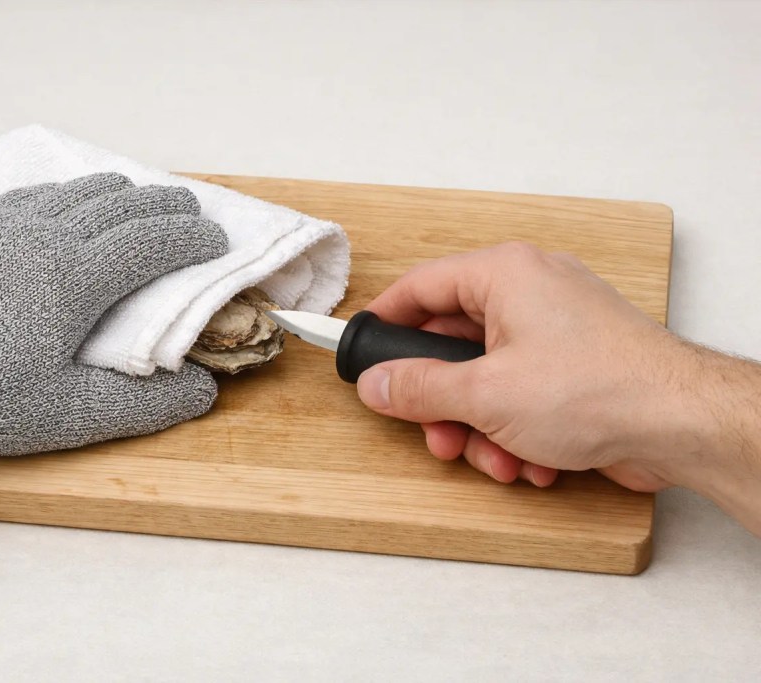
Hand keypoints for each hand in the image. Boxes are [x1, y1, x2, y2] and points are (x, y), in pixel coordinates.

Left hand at [0, 173, 227, 517]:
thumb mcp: (74, 414)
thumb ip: (146, 405)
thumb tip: (203, 393)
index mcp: (78, 277)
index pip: (152, 242)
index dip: (190, 238)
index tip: (215, 238)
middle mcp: (48, 237)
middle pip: (122, 205)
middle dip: (165, 204)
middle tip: (191, 206)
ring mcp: (7, 227)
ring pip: (77, 192)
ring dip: (119, 191)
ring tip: (139, 195)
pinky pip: (34, 195)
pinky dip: (68, 193)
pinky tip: (69, 199)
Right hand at [355, 242, 710, 491]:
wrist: (680, 424)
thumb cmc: (597, 388)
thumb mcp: (484, 393)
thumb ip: (419, 387)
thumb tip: (377, 383)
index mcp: (504, 275)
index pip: (421, 286)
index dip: (386, 319)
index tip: (362, 348)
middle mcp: (530, 293)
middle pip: (453, 344)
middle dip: (443, 402)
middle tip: (434, 432)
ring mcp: (555, 331)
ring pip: (486, 379)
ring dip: (481, 429)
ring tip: (496, 460)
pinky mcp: (574, 368)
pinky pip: (520, 395)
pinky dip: (516, 432)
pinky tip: (533, 461)